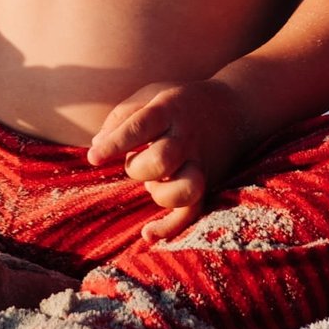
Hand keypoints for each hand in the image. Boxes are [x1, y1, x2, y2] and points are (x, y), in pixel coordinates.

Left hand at [87, 79, 242, 242]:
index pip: (140, 126)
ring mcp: (200, 163)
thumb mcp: (150, 95)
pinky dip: (171, 227)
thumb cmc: (181, 103)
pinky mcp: (208, 185)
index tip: (93, 157)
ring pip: (184, 190)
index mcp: (168, 110)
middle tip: (136, 160)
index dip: (115, 143)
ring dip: (161, 193)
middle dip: (139, 167)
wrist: (235, 108)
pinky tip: (147, 233)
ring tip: (153, 183)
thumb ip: (121, 116)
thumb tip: (96, 145)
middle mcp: (186, 138)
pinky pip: (193, 212)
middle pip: (162, 160)